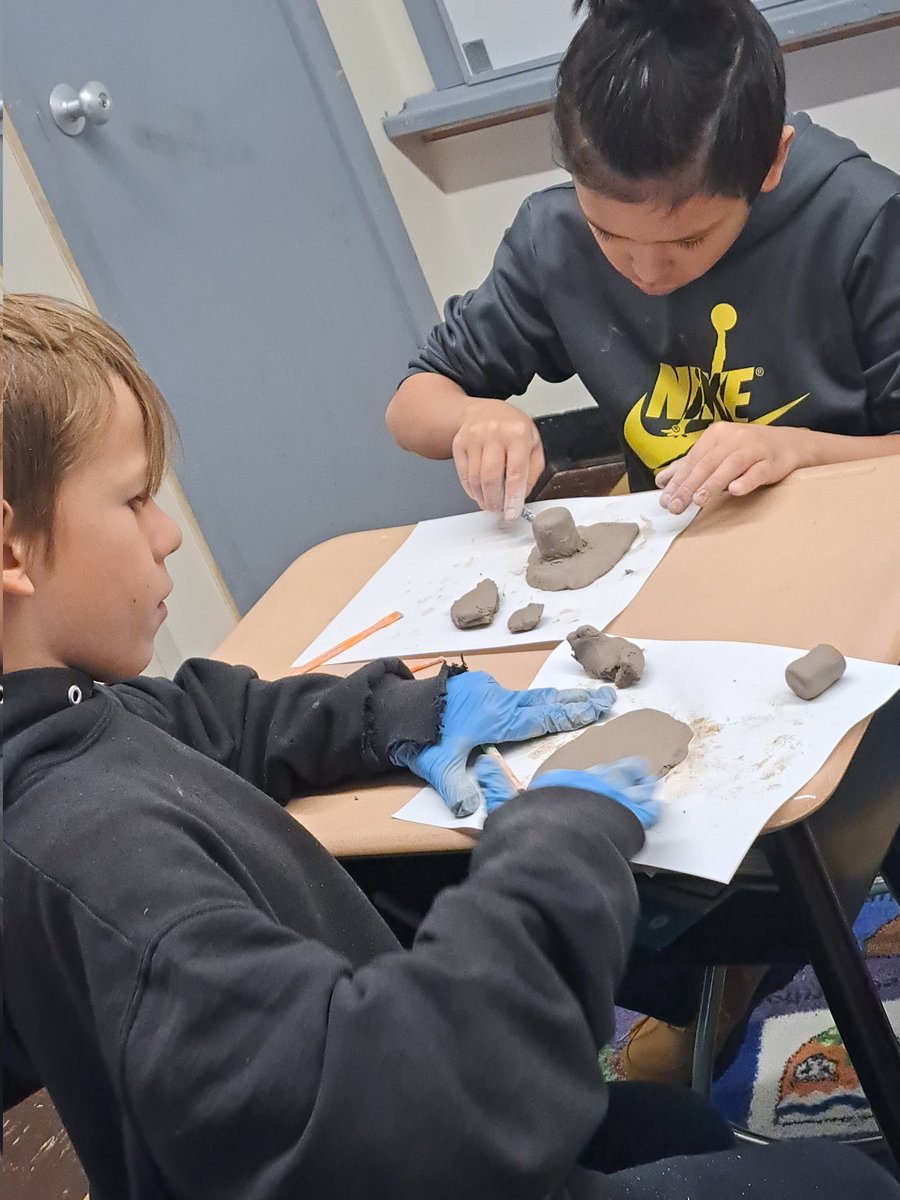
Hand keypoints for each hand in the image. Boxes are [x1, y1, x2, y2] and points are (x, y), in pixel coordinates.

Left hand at [390, 672, 615, 817]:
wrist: (396, 706)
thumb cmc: (420, 736)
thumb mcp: (439, 766)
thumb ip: (458, 788)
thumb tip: (471, 811)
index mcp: (497, 717)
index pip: (543, 718)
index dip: (572, 715)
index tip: (599, 710)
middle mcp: (499, 700)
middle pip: (546, 701)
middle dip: (577, 701)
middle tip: (608, 697)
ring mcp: (489, 690)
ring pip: (531, 696)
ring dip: (557, 698)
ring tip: (583, 698)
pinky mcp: (477, 687)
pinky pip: (513, 694)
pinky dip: (534, 698)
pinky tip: (539, 702)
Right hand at [452, 399, 544, 519]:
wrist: (484, 411)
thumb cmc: (512, 429)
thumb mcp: (533, 443)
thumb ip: (533, 470)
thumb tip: (522, 495)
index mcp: (518, 434)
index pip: (516, 472)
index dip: (513, 497)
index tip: (512, 513)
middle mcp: (494, 434)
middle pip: (491, 478)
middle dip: (495, 501)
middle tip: (500, 510)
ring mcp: (474, 438)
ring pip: (475, 479)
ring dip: (483, 498)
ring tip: (491, 502)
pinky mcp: (459, 445)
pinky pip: (464, 476)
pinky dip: (472, 490)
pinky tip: (480, 492)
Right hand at [476, 754, 658, 826]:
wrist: (557, 848)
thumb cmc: (531, 829)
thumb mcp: (506, 808)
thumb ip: (496, 786)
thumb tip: (483, 763)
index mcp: (565, 778)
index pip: (582, 768)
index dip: (595, 767)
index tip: (603, 764)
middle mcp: (591, 781)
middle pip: (612, 771)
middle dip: (623, 769)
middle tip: (634, 766)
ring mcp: (614, 798)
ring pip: (633, 785)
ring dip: (640, 783)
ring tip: (648, 781)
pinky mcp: (633, 817)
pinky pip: (648, 808)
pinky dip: (651, 805)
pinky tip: (655, 804)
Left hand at [656, 424, 809, 514]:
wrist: (789, 444)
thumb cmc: (748, 450)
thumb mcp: (717, 454)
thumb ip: (691, 466)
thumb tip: (662, 480)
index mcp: (717, 434)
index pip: (693, 459)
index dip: (678, 479)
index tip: (665, 498)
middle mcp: (734, 438)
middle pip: (707, 463)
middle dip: (689, 486)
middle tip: (676, 505)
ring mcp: (755, 449)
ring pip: (730, 466)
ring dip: (713, 484)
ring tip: (698, 500)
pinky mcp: (772, 462)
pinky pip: (758, 472)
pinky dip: (746, 481)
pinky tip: (735, 491)